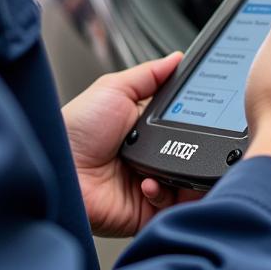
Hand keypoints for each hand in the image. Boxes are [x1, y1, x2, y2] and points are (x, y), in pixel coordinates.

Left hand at [63, 53, 197, 237]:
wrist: (59, 168)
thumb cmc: (74, 130)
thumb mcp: (113, 89)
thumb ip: (149, 75)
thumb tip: (177, 59)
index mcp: (144, 130)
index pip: (184, 126)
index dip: (198, 122)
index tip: (211, 116)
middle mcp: (149, 158)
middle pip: (192, 155)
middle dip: (198, 150)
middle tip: (192, 143)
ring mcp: (149, 185)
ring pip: (189, 184)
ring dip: (185, 175)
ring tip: (169, 165)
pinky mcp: (145, 210)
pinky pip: (172, 206)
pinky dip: (165, 193)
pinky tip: (147, 183)